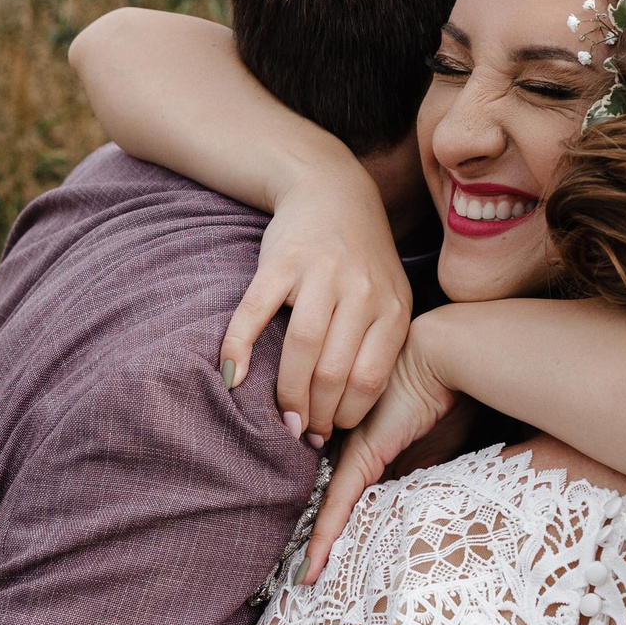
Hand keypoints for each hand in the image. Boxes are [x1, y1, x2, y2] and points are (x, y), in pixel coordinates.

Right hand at [221, 177, 411, 445]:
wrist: (332, 192)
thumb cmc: (361, 260)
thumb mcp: (388, 298)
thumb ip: (377, 346)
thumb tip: (347, 415)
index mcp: (392, 309)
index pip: (369, 381)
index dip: (345, 416)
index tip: (329, 432)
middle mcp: (362, 292)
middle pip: (334, 373)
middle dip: (315, 414)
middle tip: (302, 432)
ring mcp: (321, 275)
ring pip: (302, 351)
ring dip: (287, 394)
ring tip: (281, 418)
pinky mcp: (281, 261)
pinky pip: (256, 314)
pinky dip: (239, 350)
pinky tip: (233, 378)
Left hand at [302, 329, 464, 583]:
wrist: (442, 360)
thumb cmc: (444, 399)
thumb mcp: (434, 448)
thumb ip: (419, 473)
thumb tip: (414, 505)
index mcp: (366, 450)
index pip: (342, 498)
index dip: (329, 529)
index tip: (313, 562)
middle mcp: (351, 452)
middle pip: (333, 507)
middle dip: (318, 545)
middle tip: (301, 579)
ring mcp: (352, 455)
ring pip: (330, 512)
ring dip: (317, 550)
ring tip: (302, 581)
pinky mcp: (361, 458)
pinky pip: (338, 505)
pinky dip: (325, 536)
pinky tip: (311, 565)